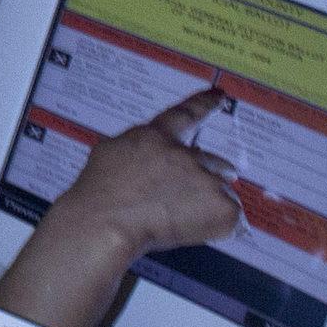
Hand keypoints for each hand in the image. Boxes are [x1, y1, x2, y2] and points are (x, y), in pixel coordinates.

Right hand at [0, 86, 242, 326]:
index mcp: (156, 136)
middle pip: (211, 161)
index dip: (205, 104)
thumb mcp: (110, 153)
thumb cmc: (98, 191)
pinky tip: (190, 231)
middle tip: (188, 195)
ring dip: (205, 203)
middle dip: (205, 177)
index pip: (186, 114)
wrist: (105, 221)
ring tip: (178, 219)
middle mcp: (185, 154)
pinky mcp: (220, 208)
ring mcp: (206, 180)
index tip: (220, 96)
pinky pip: (228, 218)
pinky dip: (215, 226)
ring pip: (218, 192)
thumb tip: (148, 159)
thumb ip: (138, 150)